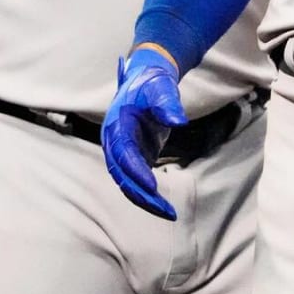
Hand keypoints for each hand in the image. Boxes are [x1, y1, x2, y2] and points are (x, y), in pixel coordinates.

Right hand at [102, 47, 186, 219]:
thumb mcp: (161, 87)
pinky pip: (138, 181)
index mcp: (116, 125)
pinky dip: (149, 195)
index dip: (136, 170)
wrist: (146, 79)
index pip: (124, 153)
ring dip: (146, 200)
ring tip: (169, 214)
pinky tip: (165, 207)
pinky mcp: (134, 157)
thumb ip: (168, 103)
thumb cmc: (152, 82)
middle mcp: (115, 141)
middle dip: (142, 194)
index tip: (153, 187)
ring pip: (128, 182)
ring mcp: (123, 151)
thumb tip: (179, 121)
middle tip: (165, 210)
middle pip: (123, 175)